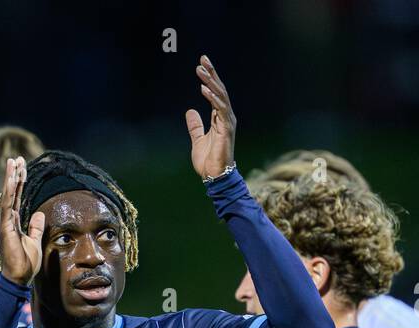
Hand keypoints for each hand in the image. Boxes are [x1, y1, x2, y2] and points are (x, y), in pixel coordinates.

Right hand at [0, 156, 44, 284]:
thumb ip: (35, 227)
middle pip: (10, 193)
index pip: (16, 198)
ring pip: (7, 195)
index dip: (19, 183)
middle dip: (14, 175)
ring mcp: (3, 223)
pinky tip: (11, 178)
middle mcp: (6, 220)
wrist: (19, 278)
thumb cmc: (25, 263)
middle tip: (18, 159)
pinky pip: (7, 205)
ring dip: (10, 178)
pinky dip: (8, 191)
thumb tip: (38, 213)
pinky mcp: (4, 227)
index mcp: (13, 223)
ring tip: (13, 162)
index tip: (23, 168)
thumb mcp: (35, 241)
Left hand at [184, 54, 236, 180]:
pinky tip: (204, 89)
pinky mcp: (226, 129)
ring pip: (221, 96)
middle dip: (211, 74)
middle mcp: (226, 117)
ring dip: (211, 82)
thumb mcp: (197, 139)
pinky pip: (220, 110)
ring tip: (201, 70)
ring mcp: (228, 122)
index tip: (202, 64)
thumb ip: (195, 125)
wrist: (214, 176)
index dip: (210, 78)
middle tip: (202, 59)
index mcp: (219, 118)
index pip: (215, 93)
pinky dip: (213, 99)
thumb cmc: (208, 161)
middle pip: (219, 90)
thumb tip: (190, 111)